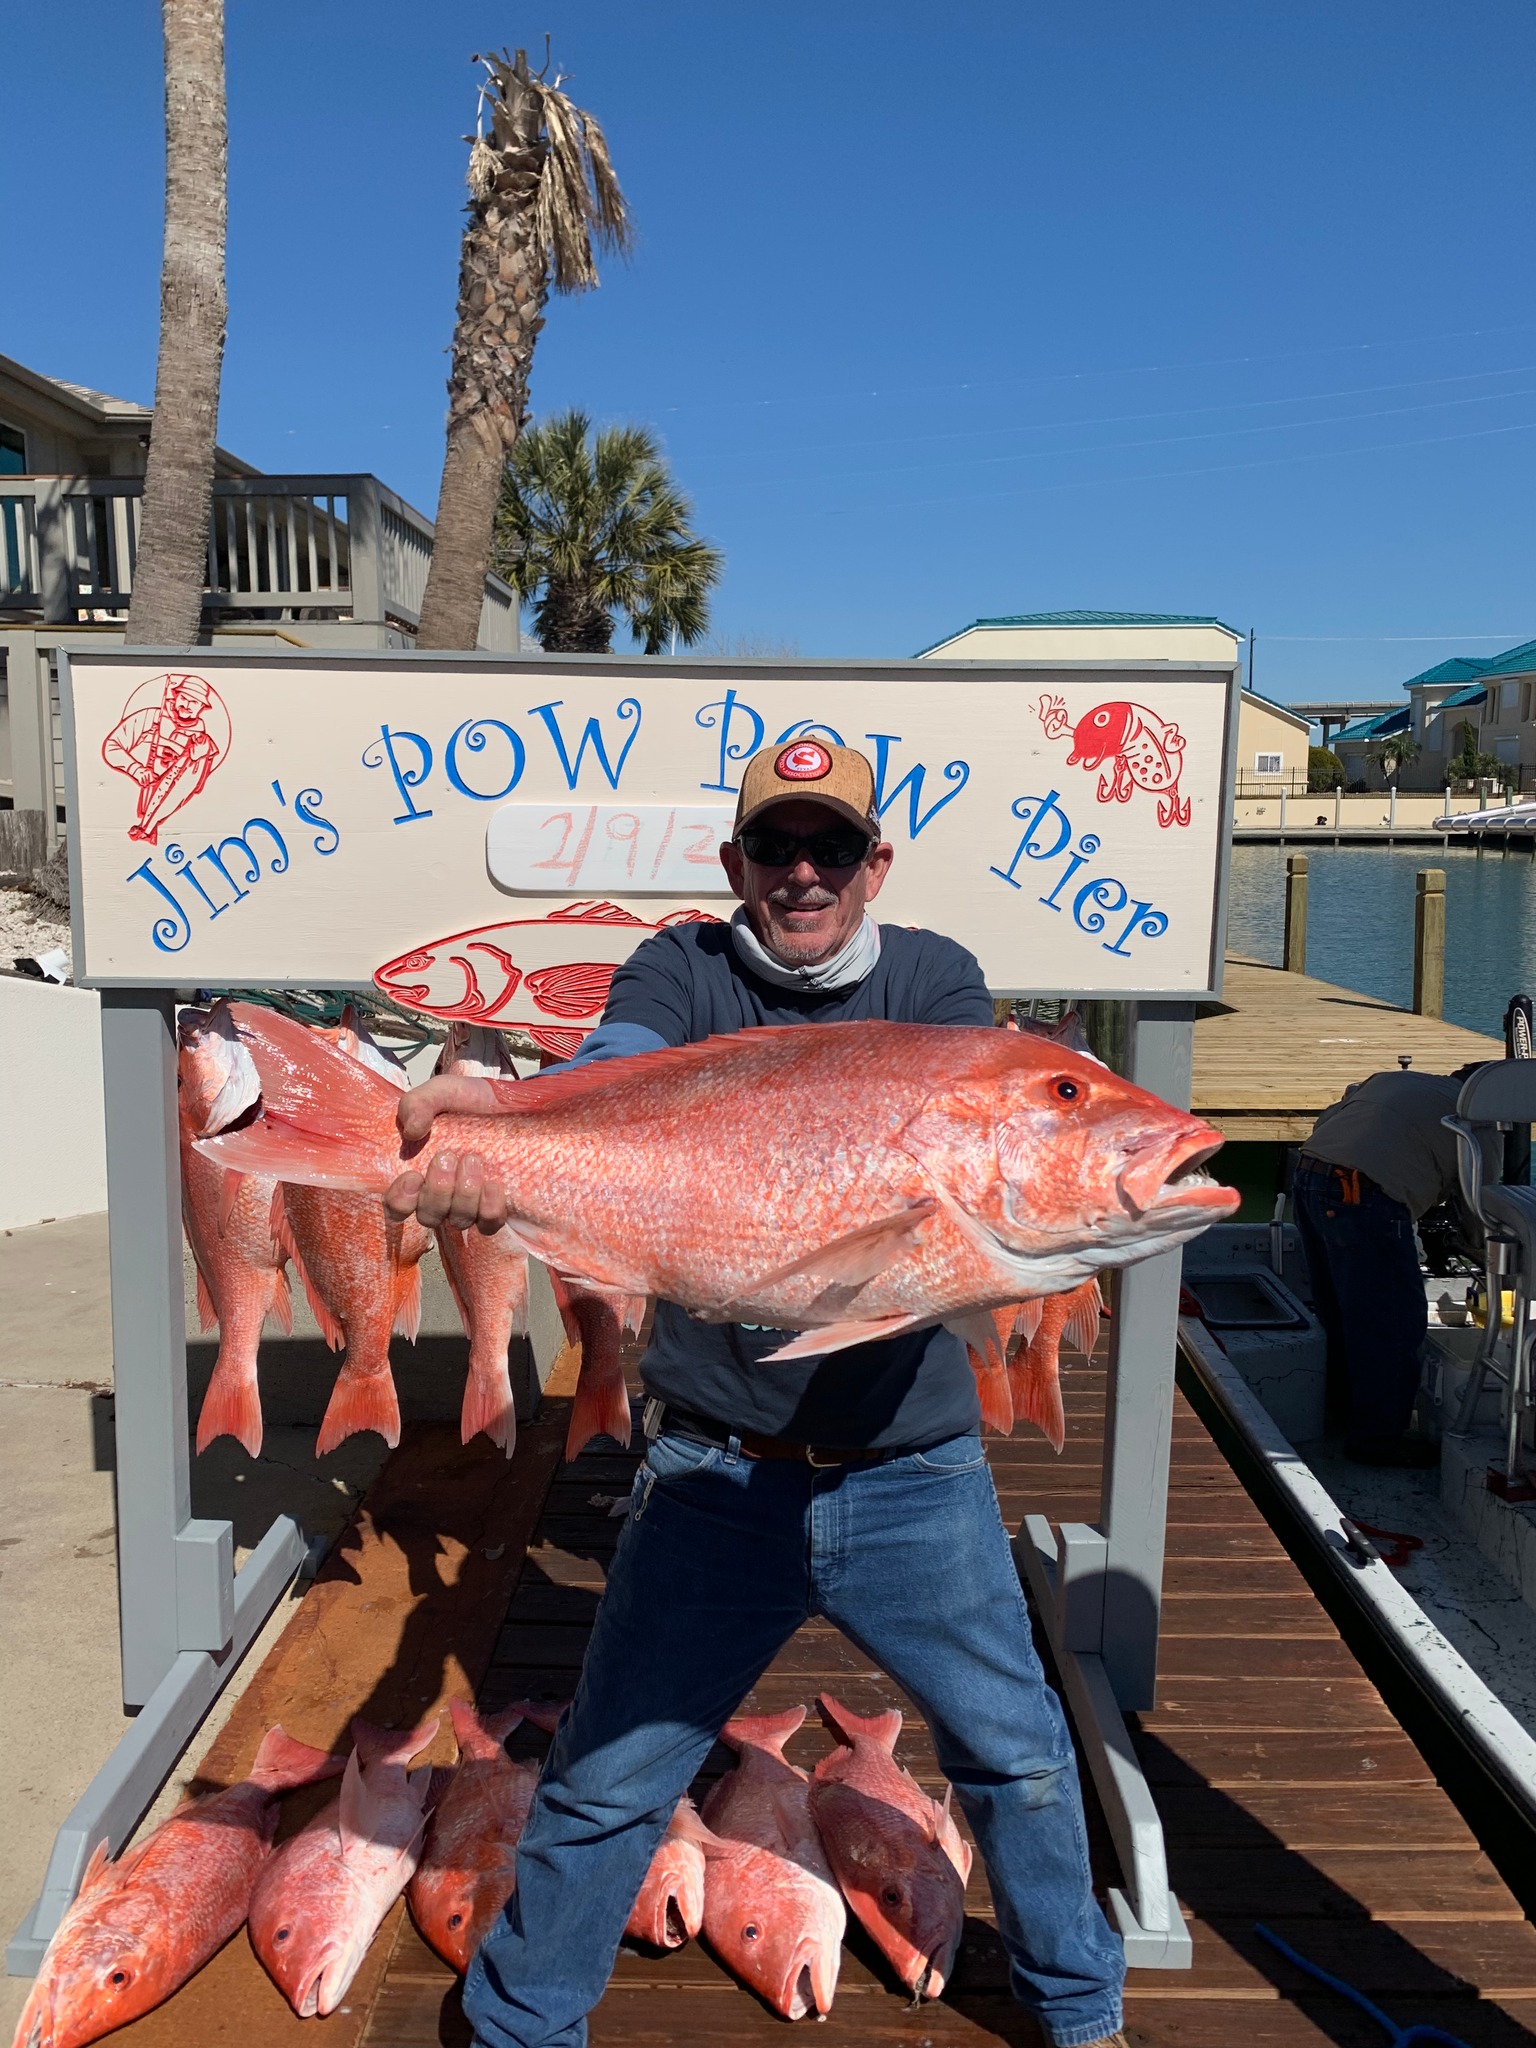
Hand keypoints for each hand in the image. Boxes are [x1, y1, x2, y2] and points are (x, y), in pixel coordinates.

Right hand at [384, 1073, 512, 1233]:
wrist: (510, 1101)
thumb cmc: (468, 1101)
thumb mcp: (441, 1092)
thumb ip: (418, 1104)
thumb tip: (412, 1131)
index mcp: (417, 1173)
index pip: (397, 1206)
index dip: (400, 1201)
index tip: (411, 1176)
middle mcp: (441, 1195)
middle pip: (429, 1216)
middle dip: (436, 1191)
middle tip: (447, 1157)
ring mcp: (469, 1204)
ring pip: (459, 1220)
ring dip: (463, 1195)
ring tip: (472, 1160)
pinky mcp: (495, 1205)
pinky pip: (489, 1224)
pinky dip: (489, 1209)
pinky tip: (494, 1185)